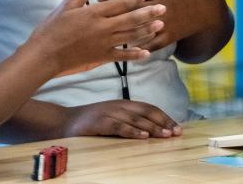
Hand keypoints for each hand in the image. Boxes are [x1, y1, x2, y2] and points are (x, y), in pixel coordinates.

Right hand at [28, 0, 165, 75]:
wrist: (44, 56)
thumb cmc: (51, 29)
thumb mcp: (65, 6)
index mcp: (93, 14)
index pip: (117, 5)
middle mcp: (102, 28)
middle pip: (130, 19)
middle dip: (148, 13)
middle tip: (163, 8)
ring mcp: (103, 44)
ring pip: (130, 37)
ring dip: (146, 31)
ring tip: (160, 25)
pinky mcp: (101, 57)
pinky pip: (122, 56)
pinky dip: (135, 54)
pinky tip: (147, 52)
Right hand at [61, 100, 182, 138]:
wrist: (64, 121)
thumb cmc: (90, 122)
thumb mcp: (112, 118)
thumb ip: (129, 122)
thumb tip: (152, 132)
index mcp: (124, 104)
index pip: (150, 108)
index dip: (165, 117)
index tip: (178, 127)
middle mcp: (120, 106)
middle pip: (147, 112)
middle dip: (164, 122)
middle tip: (177, 132)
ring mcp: (109, 113)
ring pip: (136, 119)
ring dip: (153, 127)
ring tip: (165, 135)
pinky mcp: (99, 122)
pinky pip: (119, 127)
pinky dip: (132, 132)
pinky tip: (143, 137)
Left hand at [99, 0, 201, 51]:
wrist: (206, 7)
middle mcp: (161, 7)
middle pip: (133, 11)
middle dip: (114, 13)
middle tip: (96, 16)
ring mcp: (166, 23)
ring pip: (141, 29)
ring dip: (123, 33)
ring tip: (106, 36)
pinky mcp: (170, 35)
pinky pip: (153, 43)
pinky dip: (140, 47)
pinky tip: (127, 51)